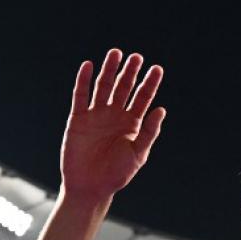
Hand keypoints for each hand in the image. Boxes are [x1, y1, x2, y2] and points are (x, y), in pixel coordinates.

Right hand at [60, 49, 164, 203]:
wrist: (91, 186)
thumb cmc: (117, 174)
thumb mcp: (138, 153)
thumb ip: (149, 131)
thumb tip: (161, 109)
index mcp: (132, 124)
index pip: (143, 98)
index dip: (150, 83)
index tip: (157, 68)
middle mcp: (115, 116)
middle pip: (124, 88)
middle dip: (130, 72)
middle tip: (137, 56)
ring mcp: (97, 116)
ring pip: (103, 87)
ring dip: (109, 70)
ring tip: (116, 53)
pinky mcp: (79, 119)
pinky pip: (81, 96)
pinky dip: (83, 81)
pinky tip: (88, 66)